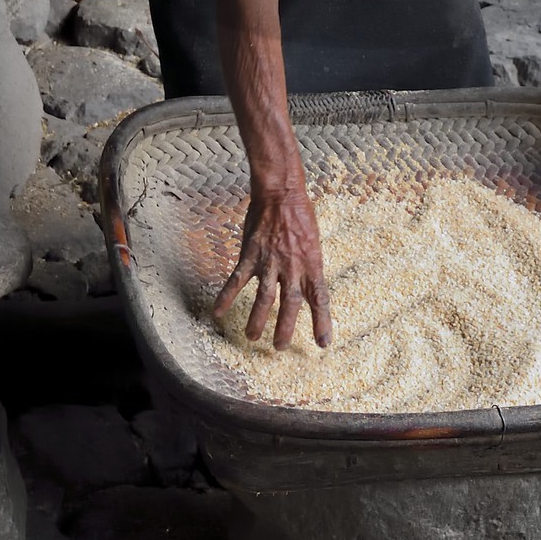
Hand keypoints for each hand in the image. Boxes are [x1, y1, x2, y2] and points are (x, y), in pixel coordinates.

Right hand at [212, 179, 332, 349]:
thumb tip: (307, 287)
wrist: (280, 192)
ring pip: (264, 298)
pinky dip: (226, 297)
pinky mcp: (251, 255)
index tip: (324, 344)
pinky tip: (217, 312)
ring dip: (257, 320)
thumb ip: (308, 266)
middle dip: (285, 329)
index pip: (320, 299)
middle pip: (290, 304)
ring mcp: (270, 262)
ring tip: (252, 337)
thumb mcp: (313, 242)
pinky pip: (237, 280)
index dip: (322, 322)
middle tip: (279, 347)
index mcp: (312, 263)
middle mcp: (293, 266)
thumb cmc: (300, 214)